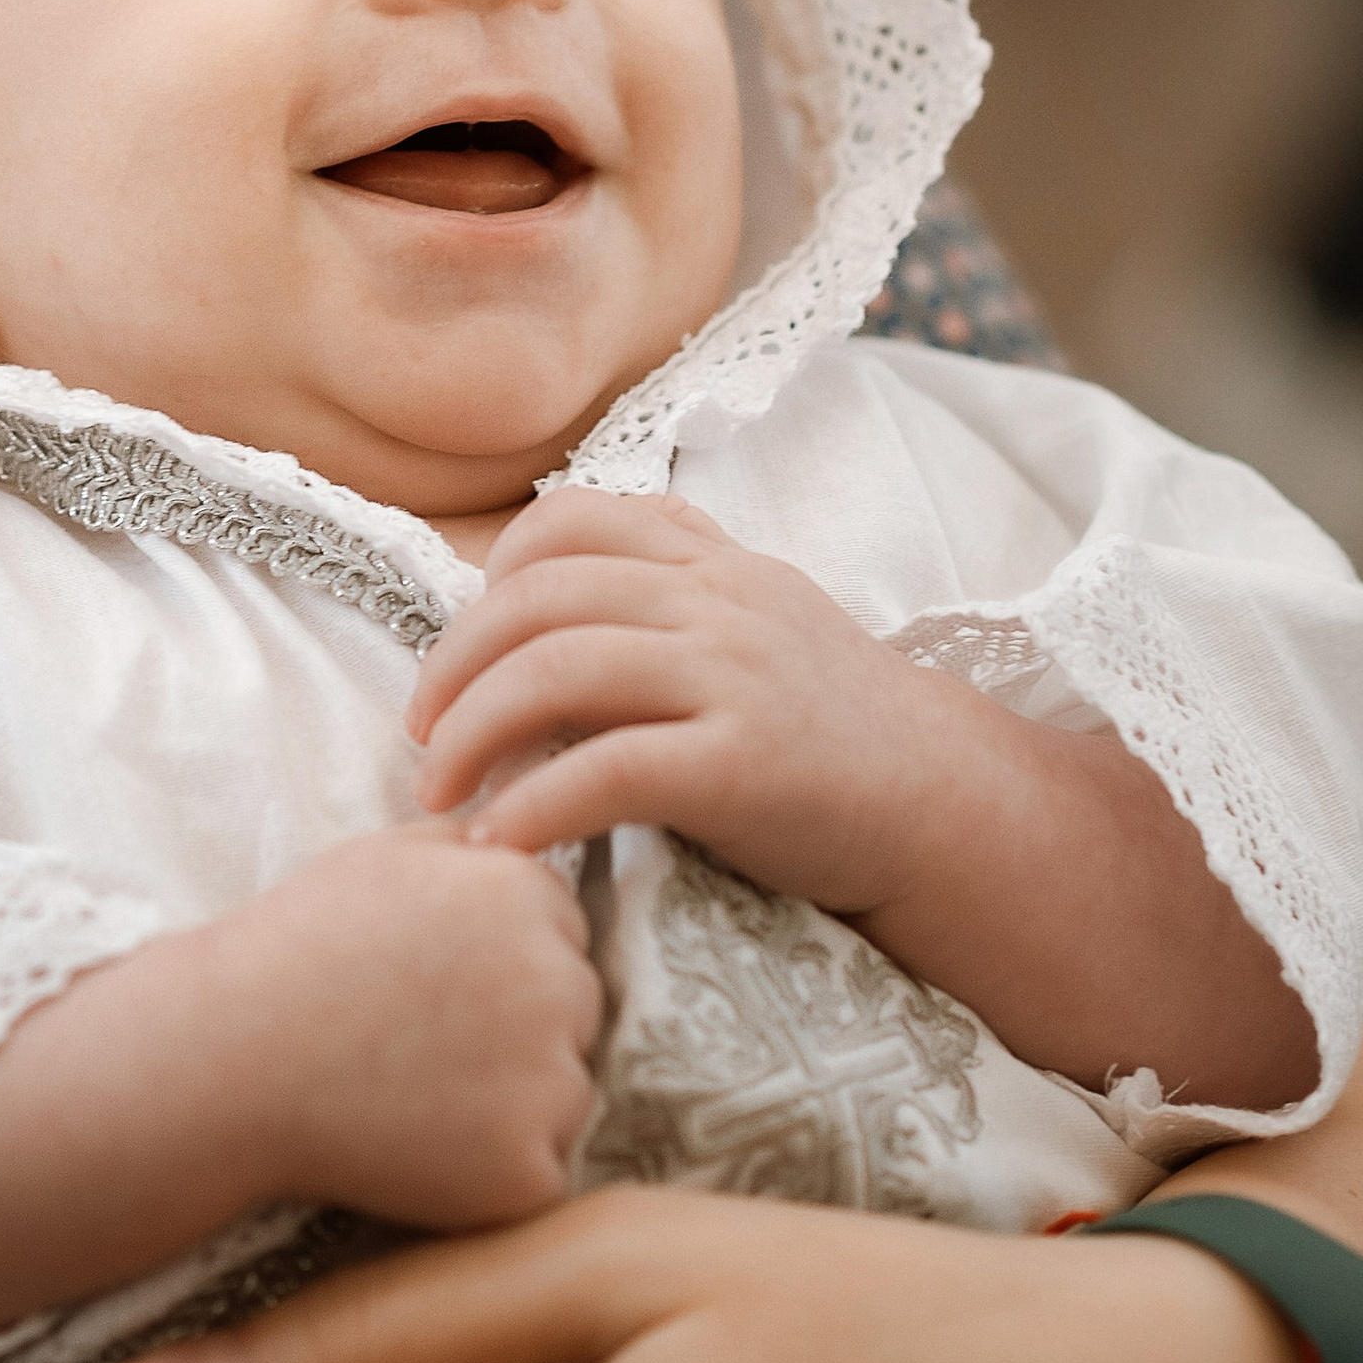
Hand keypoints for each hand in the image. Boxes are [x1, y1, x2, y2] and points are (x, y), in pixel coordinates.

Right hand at [216, 825, 601, 1230]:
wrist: (229, 1057)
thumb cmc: (295, 949)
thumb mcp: (382, 856)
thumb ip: (469, 843)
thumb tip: (522, 830)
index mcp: (530, 898)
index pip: (564, 934)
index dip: (500, 964)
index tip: (436, 984)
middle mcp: (559, 982)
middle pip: (575, 1012)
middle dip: (520, 1028)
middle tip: (420, 1043)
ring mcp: (549, 1082)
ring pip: (563, 1095)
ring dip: (512, 1102)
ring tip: (412, 1095)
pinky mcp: (526, 1168)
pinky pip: (534, 1170)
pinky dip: (488, 1171)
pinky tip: (416, 1148)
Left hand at [409, 490, 929, 912]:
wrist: (943, 804)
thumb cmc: (830, 725)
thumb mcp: (758, 616)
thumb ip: (671, 579)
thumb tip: (541, 567)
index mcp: (713, 562)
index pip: (569, 521)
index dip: (489, 579)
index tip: (463, 652)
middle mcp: (720, 601)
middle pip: (539, 599)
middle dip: (453, 667)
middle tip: (419, 737)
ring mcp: (734, 677)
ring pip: (557, 671)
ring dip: (471, 735)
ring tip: (437, 795)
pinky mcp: (743, 766)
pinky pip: (606, 771)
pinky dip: (531, 806)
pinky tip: (498, 841)